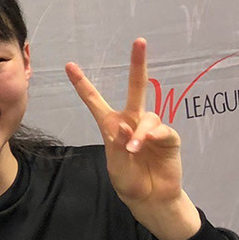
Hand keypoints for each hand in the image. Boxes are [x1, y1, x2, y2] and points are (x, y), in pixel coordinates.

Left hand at [66, 38, 199, 239]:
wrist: (150, 198)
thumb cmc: (129, 181)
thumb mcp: (115, 166)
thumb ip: (118, 146)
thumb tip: (126, 126)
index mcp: (111, 125)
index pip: (95, 101)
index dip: (83, 84)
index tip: (69, 66)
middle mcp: (132, 121)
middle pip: (135, 88)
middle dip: (137, 64)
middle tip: (139, 41)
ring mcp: (151, 128)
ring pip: (148, 116)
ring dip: (139, 132)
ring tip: (133, 149)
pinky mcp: (169, 138)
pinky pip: (162, 130)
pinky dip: (153, 136)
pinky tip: (146, 144)